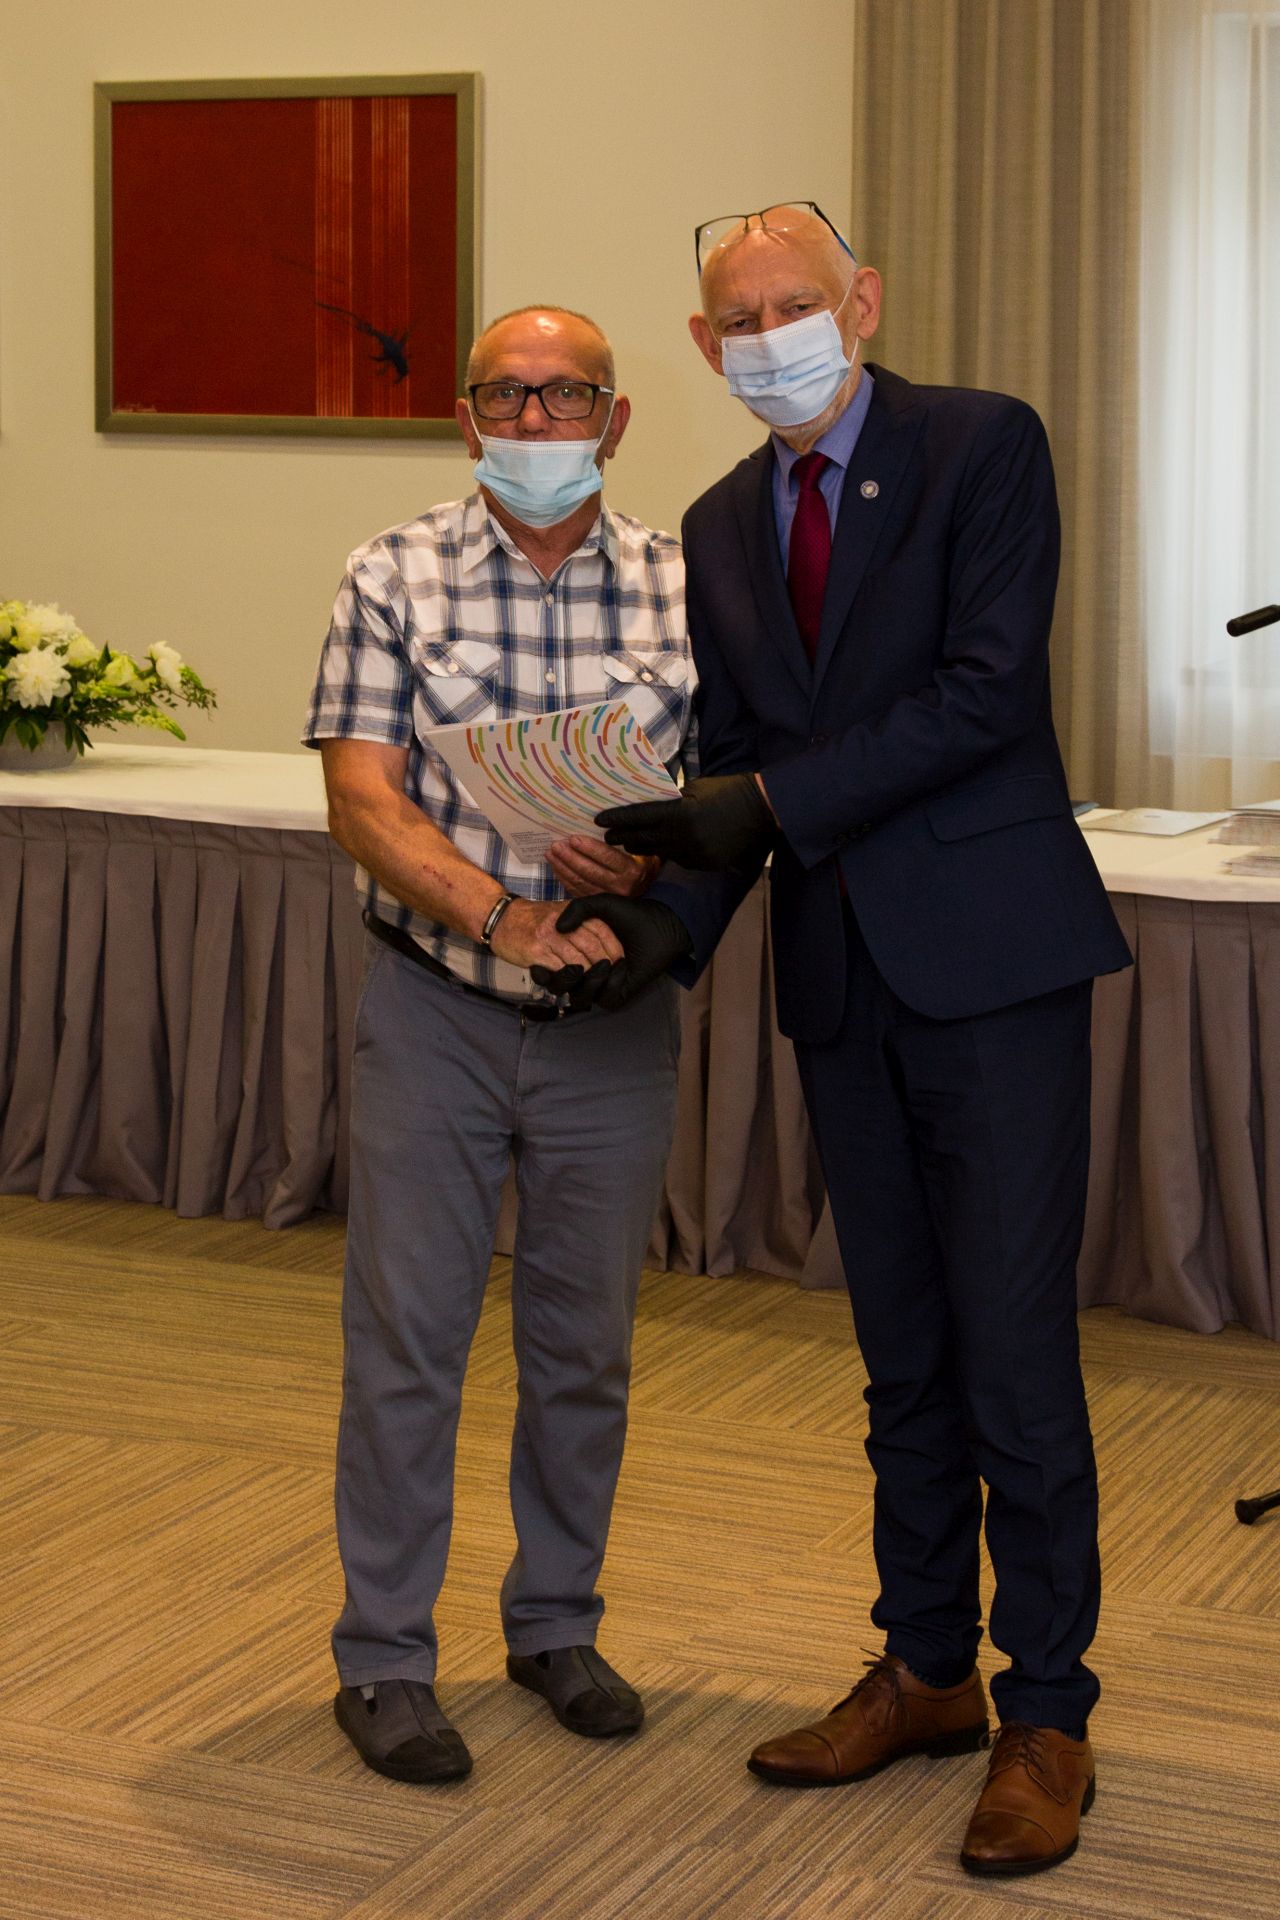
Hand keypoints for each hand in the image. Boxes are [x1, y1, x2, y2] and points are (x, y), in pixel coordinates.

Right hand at [489, 896, 622, 990]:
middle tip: (609, 976)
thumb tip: (605, 942)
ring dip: (588, 975)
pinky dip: (569, 977)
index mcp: (573, 911)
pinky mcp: (536, 952)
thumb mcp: (561, 911)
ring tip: (593, 982)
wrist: (503, 919)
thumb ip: (582, 920)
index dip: (614, 948)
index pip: (602, 930)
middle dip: (604, 964)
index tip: (620, 962)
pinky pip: (559, 969)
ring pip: (578, 960)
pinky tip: (573, 981)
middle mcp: (563, 923)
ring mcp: (549, 937)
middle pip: (592, 946)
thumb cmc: (535, 919)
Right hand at [530, 895, 692, 1010]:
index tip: (543, 956)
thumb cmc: (628, 914)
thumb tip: (559, 929)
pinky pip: (603, 997)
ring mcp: (599, 984)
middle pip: (561, 985)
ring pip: (579, 996)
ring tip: (604, 962)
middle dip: (568, 974)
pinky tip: (620, 966)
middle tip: (579, 960)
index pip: (550, 969)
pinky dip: (609, 982)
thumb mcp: (598, 905)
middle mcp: (584, 970)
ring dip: (589, 980)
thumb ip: (577, 909)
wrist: (659, 925)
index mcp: (575, 952)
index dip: (544, 966)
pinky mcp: (616, 994)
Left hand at [546, 834, 658, 899]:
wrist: (647, 892)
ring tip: (550, 853)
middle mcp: (619, 887)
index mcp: (631, 871)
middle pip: (589, 871)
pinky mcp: (597, 904)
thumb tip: (611, 826)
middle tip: (556, 845)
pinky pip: (576, 891)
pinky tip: (555, 868)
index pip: (608, 857)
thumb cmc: (644, 865)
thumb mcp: (645, 853)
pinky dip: (563, 879)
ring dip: (562, 867)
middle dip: (569, 857)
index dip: (589, 848)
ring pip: (580, 882)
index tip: (573, 838)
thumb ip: (630, 842)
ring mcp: (607, 897)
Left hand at [597, 772, 774, 871]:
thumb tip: (650, 805)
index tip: (599, 820)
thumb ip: (672, 800)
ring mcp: (694, 854)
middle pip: (644, 839)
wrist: (760, 810)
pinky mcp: (705, 864)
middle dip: (623, 837)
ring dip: (642, 848)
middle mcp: (683, 837)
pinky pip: (679, 860)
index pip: (639, 817)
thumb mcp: (695, 788)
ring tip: (627, 844)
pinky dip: (669, 853)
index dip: (617, 819)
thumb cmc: (727, 790)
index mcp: (679, 813)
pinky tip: (660, 849)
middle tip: (606, 835)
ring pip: (659, 852)